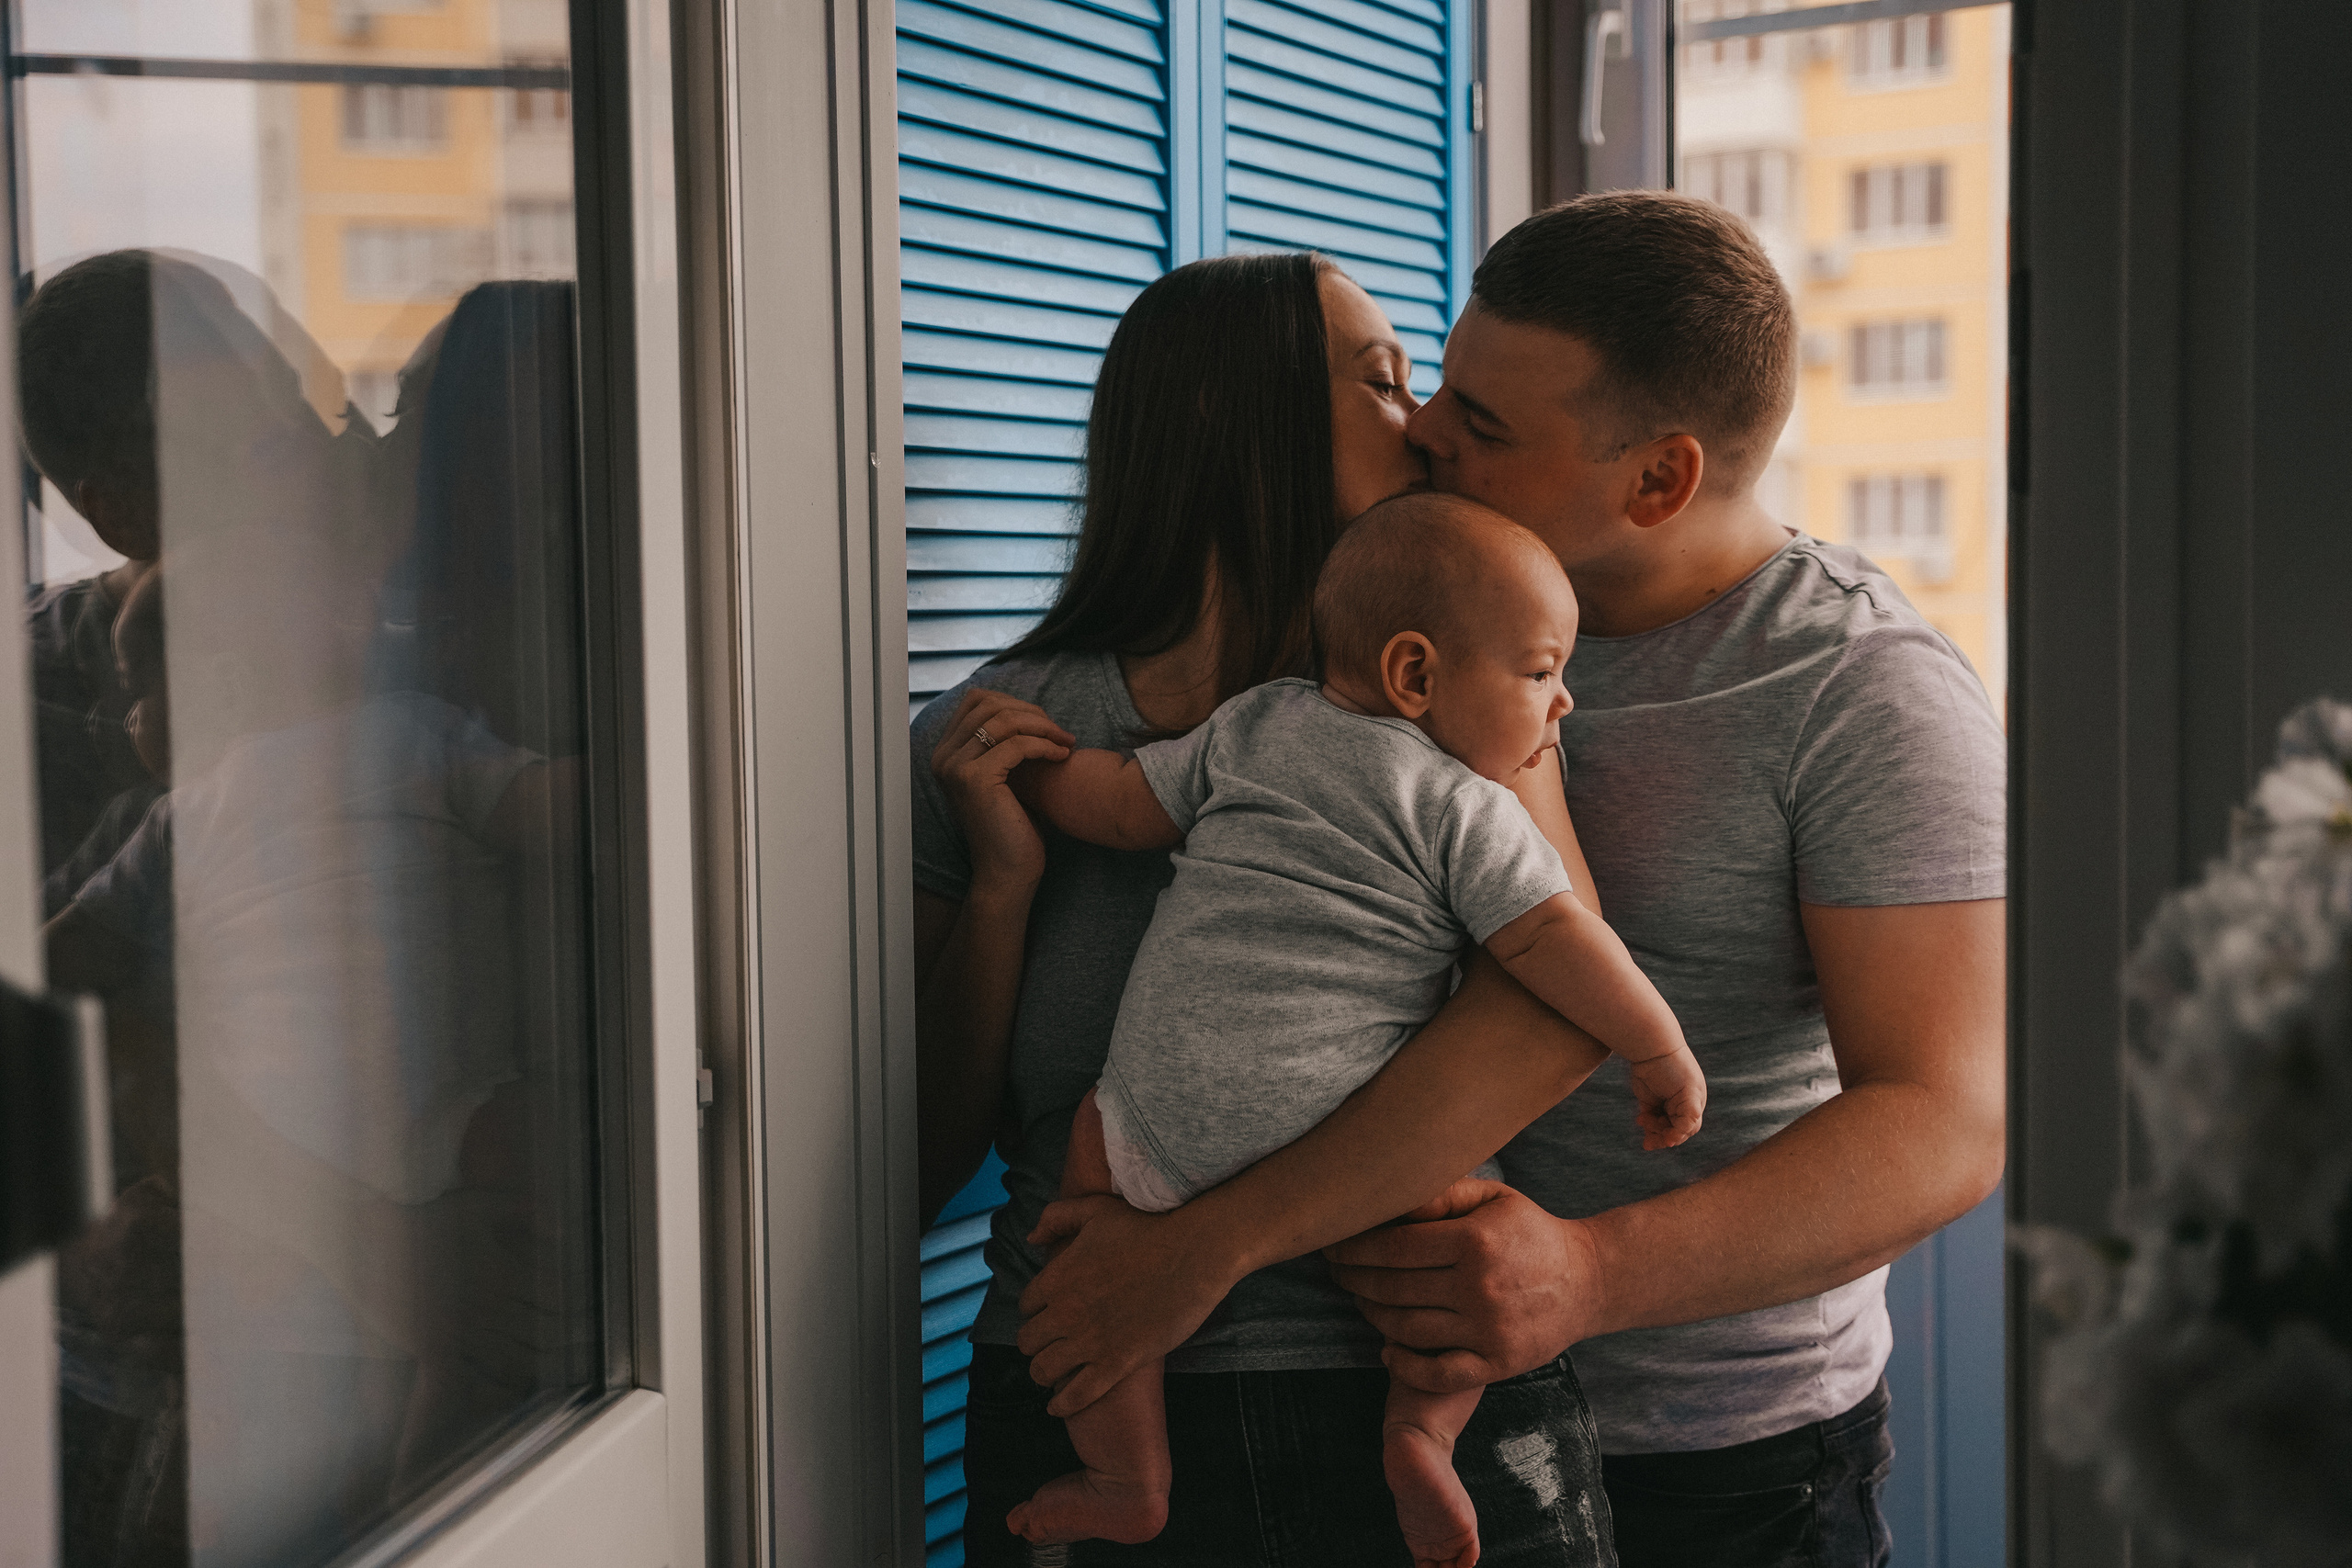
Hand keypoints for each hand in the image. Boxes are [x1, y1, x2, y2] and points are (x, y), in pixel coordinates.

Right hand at [931, 688, 1072, 892]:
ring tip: (1066, 742)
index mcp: (947, 752)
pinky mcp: (975, 780)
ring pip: (1004, 721)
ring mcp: (955, 767)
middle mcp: (943, 757)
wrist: (1008, 872)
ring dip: (1042, 727)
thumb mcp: (1005, 775)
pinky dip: (1044, 745)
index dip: (1015, 703)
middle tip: (1060, 732)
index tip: (1045, 723)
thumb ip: (1002, 744)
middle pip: (990, 705)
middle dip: (1032, 713)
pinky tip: (1062, 756)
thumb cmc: (1013, 826)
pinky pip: (1016, 745)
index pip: (977, 700)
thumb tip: (1024, 709)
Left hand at [1015, 1195, 1236, 1415]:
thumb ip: (1056, 1218)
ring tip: (1051, 1375)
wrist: (1192, 1253)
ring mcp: (1090, 1340)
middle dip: (1035, 1344)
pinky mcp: (1116, 1363)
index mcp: (1058, 1277)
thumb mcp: (1095, 1210)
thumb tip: (1031, 1239)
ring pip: (1044, 1371)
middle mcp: (1066, 1312)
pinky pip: (1076, 1395)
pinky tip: (1058, 1406)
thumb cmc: (1147, 1228)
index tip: (1046, 1315)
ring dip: (1043, 1373)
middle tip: (1048, 1346)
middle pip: (1028, 1341)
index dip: (1034, 1311)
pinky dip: (1062, 1405)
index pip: (1026, 1306)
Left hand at [1323, 1177, 1602, 1393]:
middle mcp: (1480, 1286)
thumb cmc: (1529, 1232)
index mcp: (1475, 1240)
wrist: (1588, 1280)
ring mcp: (1489, 1329)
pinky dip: (1404, 1366)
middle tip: (1337, 1272)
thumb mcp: (1492, 1197)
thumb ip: (1441, 1193)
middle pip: (1394, 1288)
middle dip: (1354, 1280)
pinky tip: (1387, 1351)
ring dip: (1372, 1315)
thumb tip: (1388, 1199)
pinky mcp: (1498, 1363)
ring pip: (1407, 1329)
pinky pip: (1437, 1373)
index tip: (1333, 1246)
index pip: (1394, 1247)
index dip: (1354, 1248)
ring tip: (1360, 1300)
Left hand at [1627, 1043, 1706, 1150]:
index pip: (1689, 1128)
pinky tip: (1640, 1119)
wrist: (1652, 1049)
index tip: (1667, 1140)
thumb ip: (1690, 1115)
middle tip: (1651, 1140)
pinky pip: (1650, 1119)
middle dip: (1663, 1136)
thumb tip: (1681, 1136)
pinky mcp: (1650, 1101)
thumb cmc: (1675, 1068)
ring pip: (1661, 1127)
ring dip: (1653, 1131)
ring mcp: (1665, 1103)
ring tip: (1643, 1123)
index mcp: (1694, 1103)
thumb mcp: (1688, 1093)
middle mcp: (1681, 1105)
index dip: (1678, 1136)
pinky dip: (1646, 1124)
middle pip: (1674, 1130)